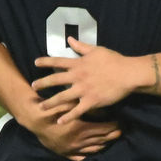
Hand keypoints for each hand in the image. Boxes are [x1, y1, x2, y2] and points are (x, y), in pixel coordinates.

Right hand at [25, 97, 120, 160]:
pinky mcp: (64, 153)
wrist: (34, 119)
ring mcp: (72, 149)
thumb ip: (86, 106)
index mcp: (82, 129)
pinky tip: (94, 152)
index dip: (114, 126)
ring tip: (111, 140)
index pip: (104, 129)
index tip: (121, 122)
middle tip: (121, 131)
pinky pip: (80, 157)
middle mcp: (79, 141)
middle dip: (112, 135)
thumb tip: (103, 108)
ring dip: (104, 144)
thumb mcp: (71, 103)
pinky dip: (89, 154)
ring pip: (93, 149)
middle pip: (101, 139)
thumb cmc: (53, 108)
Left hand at [32, 37, 149, 122]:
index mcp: (78, 64)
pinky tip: (60, 121)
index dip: (46, 62)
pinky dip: (68, 116)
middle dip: (42, 83)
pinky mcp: (91, 101)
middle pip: (55, 80)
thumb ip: (81, 46)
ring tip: (41, 107)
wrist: (127, 74)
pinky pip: (77, 111)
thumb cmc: (113, 60)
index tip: (35, 63)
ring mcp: (83, 90)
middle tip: (33, 87)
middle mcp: (77, 77)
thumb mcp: (96, 50)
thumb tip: (69, 39)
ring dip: (50, 102)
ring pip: (62, 97)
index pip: (58, 61)